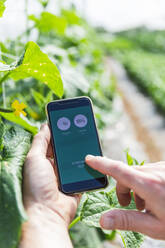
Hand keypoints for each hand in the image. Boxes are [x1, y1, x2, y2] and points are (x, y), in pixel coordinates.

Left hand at [20, 124, 79, 247]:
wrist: (48, 213)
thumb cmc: (36, 186)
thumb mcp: (34, 159)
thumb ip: (40, 141)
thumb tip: (46, 124)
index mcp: (43, 161)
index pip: (52, 142)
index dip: (59, 131)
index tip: (67, 120)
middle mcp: (54, 168)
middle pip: (65, 150)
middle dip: (72, 139)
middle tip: (82, 125)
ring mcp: (66, 177)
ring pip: (76, 159)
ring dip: (81, 151)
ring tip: (89, 137)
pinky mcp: (76, 185)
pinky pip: (84, 172)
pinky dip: (89, 165)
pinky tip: (94, 155)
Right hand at [86, 155, 164, 239]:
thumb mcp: (153, 226)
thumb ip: (126, 220)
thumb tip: (103, 220)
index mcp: (148, 185)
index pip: (117, 170)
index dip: (101, 163)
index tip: (89, 158)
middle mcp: (154, 171)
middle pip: (126, 173)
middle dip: (122, 188)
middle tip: (129, 205)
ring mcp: (161, 167)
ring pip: (137, 172)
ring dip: (135, 185)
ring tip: (146, 203)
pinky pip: (148, 171)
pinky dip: (145, 181)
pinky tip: (156, 194)